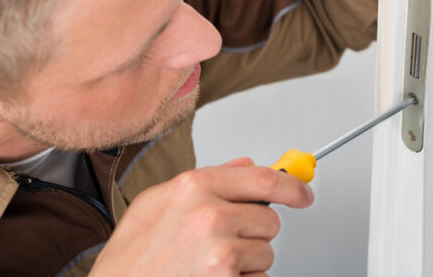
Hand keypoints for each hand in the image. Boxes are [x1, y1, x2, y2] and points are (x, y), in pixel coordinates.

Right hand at [90, 157, 313, 276]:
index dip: (292, 187)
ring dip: (246, 263)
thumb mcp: (154, 205)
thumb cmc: (128, 259)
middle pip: (269, 219)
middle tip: (218, 245)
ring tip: (207, 267)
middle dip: (253, 233)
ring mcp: (220, 253)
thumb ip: (205, 179)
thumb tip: (246, 165)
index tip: (303, 194)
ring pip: (266, 253)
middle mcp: (210, 216)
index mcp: (193, 188)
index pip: (264, 179)